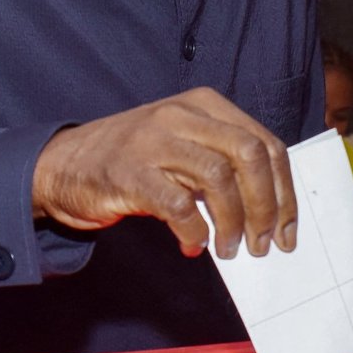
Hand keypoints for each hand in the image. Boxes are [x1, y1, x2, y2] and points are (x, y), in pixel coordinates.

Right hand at [32, 88, 296, 259]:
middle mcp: (183, 114)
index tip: (288, 230)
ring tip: (232, 248)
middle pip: (250, 154)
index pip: (265, 144)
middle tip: (264, 242)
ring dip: (234, 221)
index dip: (284, 191)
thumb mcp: (184, 146)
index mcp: (205, 104)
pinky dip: (194, 231)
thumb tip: (270, 210)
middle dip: (267, 205)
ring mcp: (154, 140)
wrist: (64, 163)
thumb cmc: (134, 160)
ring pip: (219, 177)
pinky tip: (194, 245)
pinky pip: (178, 204)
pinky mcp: (130, 172)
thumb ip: (224, 163)